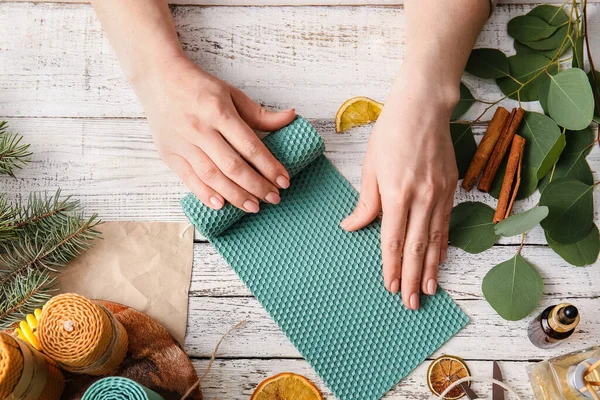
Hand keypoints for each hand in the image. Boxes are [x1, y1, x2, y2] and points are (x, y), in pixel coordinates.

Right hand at [135, 56, 295, 211]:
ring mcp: (183, 143)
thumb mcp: (232, 93)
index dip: (269, 166)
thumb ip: (260, 113)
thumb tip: (291, 118)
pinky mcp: (169, 154)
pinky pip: (189, 179)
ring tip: (253, 207)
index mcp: (219, 112)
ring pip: (212, 176)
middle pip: (233, 166)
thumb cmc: (199, 87)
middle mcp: (200, 129)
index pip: (250, 146)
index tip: (284, 181)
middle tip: (274, 198)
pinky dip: (205, 194)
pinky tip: (222, 205)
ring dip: (235, 195)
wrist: (159, 78)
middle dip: (256, 186)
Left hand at [340, 69, 458, 309]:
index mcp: (397, 193)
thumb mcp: (371, 167)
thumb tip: (352, 226)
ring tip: (428, 290)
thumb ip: (366, 202)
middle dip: (412, 278)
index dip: (391, 266)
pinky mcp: (452, 189)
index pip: (393, 240)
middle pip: (416, 247)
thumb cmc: (391, 134)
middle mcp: (422, 198)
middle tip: (410, 303)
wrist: (424, 108)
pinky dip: (443, 245)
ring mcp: (441, 194)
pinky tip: (440, 260)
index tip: (389, 286)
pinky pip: (446, 224)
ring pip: (435, 240)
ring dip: (431, 268)